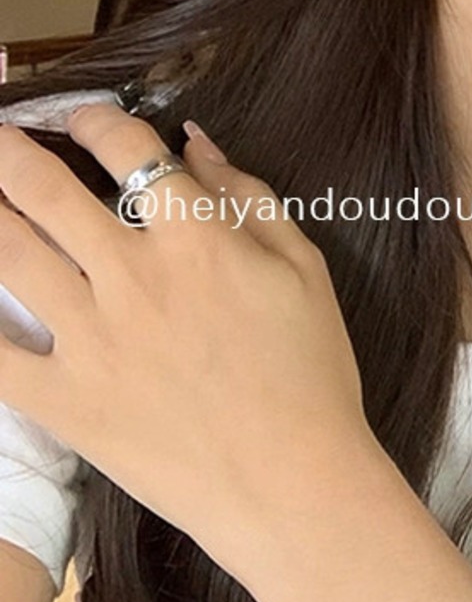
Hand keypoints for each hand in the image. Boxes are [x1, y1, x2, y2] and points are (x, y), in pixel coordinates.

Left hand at [0, 103, 374, 562]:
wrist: (293, 483)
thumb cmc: (311, 374)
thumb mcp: (304, 269)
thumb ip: (249, 197)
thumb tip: (197, 145)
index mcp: (195, 238)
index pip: (128, 151)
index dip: (96, 120)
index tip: (83, 118)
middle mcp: (133, 277)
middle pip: (45, 192)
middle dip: (8, 152)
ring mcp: (90, 340)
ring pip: (8, 256)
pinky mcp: (65, 401)